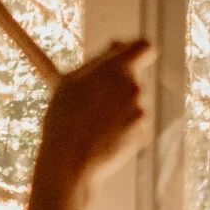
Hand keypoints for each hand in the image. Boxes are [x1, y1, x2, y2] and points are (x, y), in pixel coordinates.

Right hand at [36, 40, 152, 190]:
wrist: (70, 163)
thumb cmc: (64, 121)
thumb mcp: (69, 83)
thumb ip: (97, 61)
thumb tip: (118, 45)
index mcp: (115, 69)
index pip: (144, 47)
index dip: (135, 51)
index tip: (126, 58)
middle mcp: (135, 87)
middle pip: (134, 77)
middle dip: (118, 85)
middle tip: (93, 102)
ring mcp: (143, 111)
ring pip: (134, 101)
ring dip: (119, 108)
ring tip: (93, 124)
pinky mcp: (146, 132)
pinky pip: (136, 122)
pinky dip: (124, 127)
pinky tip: (103, 137)